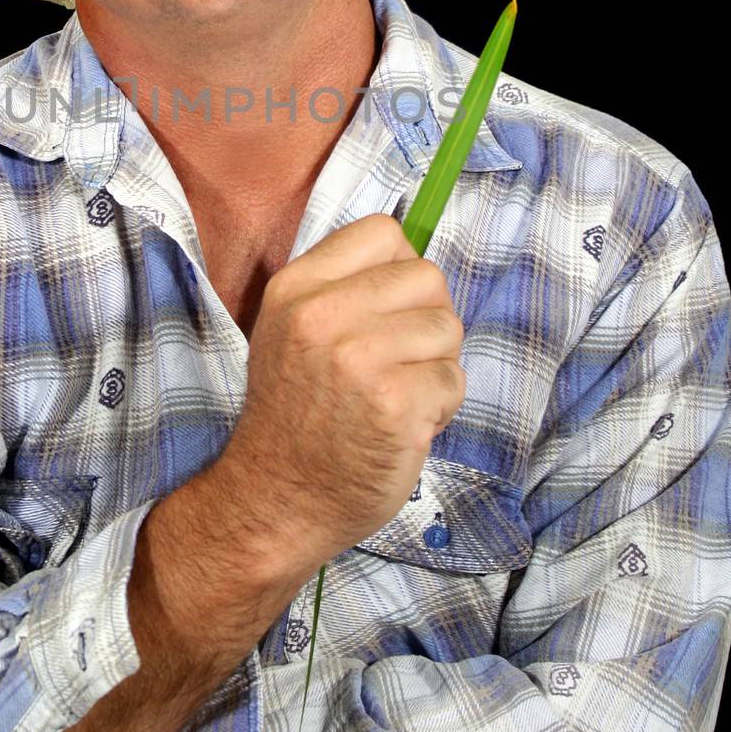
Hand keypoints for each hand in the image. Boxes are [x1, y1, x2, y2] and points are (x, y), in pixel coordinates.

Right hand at [217, 213, 465, 572]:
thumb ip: (340, 288)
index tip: (386, 309)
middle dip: (427, 319)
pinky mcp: (395, 405)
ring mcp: (359, 360)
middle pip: (426, 276)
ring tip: (401, 395)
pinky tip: (405, 425)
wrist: (276, 499)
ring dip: (437, 365)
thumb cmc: (294, 414)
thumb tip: (412, 261)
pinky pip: (454, 380)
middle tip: (399, 361)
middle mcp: (323, 315)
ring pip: (448, 327)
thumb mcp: (289, 330)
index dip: (398, 269)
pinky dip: (441, 407)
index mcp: (296, 287)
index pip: (383, 232)